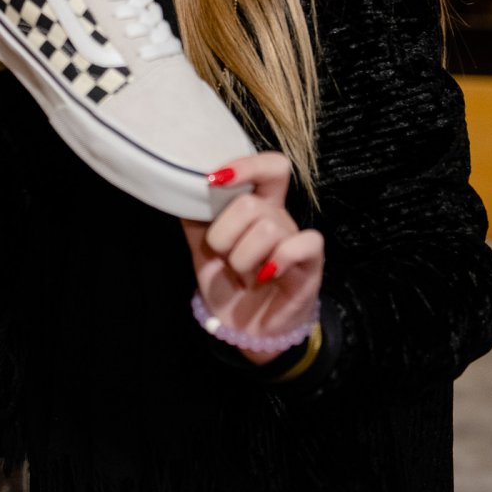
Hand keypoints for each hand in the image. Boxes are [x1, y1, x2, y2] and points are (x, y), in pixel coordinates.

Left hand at [182, 152, 324, 364]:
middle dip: (225, 235)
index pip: (268, 167)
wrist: (241, 326)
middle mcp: (278, 218)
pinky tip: (266, 276)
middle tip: (224, 256)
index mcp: (256, 206)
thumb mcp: (202, 248)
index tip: (212, 180)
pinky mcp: (311, 263)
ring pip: (267, 229)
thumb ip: (194, 216)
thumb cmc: (226, 283)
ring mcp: (295, 239)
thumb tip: (179, 184)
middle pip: (253, 203)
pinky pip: (303, 244)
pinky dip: (279, 260)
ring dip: (243, 259)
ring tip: (243, 275)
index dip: (246, 165)